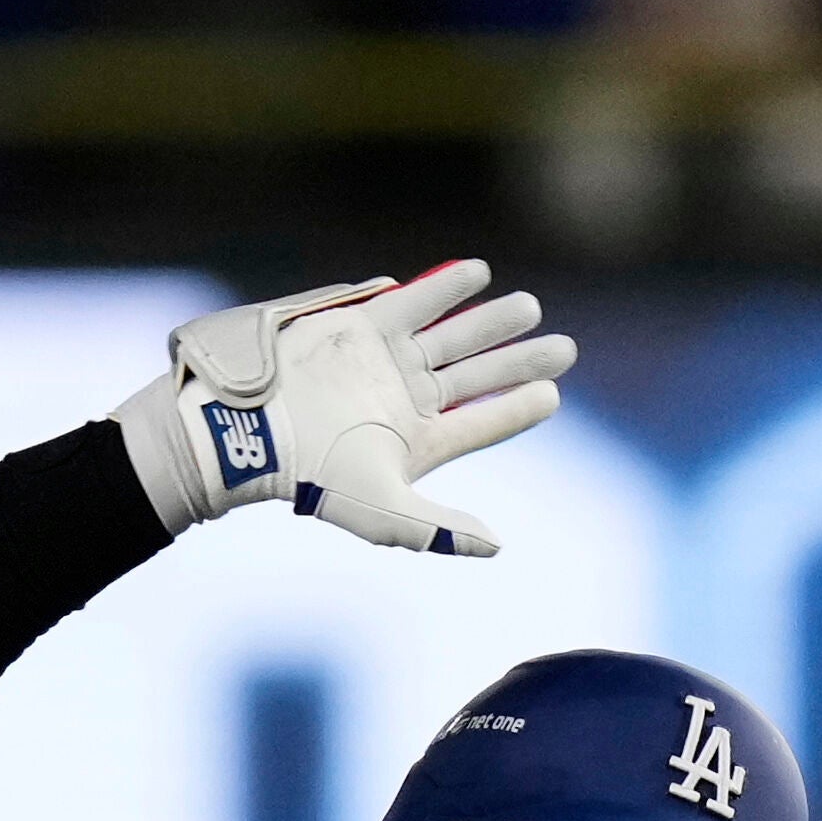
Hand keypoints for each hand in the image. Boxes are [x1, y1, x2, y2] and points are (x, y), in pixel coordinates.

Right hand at [126, 261, 576, 558]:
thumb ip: (443, 528)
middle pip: (475, 375)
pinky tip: (478, 273)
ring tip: (529, 308)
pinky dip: (444, 288)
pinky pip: (410, 302)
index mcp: (418, 442)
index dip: (517, 409)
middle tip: (566, 347)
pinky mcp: (360, 328)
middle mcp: (406, 399)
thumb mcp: (387, 512)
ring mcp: (385, 362)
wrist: (256, 432)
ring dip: (490, 321)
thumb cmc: (318, 480)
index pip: (481, 423)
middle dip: (519, 360)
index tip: (553, 395)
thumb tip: (498, 547)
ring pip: (451, 337)